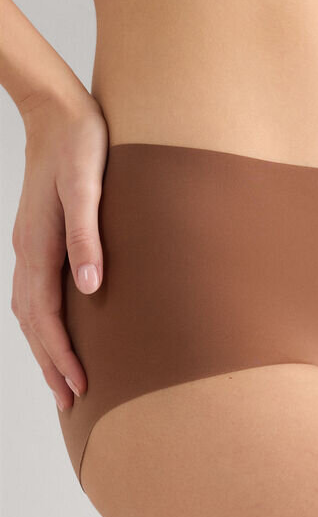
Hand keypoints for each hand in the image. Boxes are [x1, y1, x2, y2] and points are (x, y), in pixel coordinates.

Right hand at [10, 90, 107, 410]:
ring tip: (62, 381)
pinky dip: (42, 325)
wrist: (58, 114)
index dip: (61, 355)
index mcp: (39, 247)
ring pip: (30, 313)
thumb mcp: (88, 185)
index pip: (45, 317)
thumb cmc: (80, 146)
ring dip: (44, 350)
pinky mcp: (39, 242)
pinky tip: (57, 333)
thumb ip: (87, 235)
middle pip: (33, 324)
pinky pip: (34, 296)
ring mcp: (30, 249)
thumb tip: (91, 287)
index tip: (80, 386)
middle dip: (51, 365)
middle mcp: (28, 254)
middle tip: (70, 402)